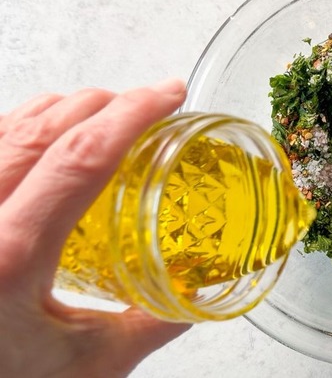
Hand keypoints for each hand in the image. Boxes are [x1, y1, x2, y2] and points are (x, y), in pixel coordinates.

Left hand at [0, 79, 190, 376]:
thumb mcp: (88, 365)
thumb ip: (150, 325)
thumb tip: (198, 295)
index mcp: (9, 256)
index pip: (80, 157)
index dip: (133, 114)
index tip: (170, 95)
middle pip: (40, 127)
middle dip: (101, 102)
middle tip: (147, 103)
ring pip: (4, 127)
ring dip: (60, 108)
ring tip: (103, 112)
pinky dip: (20, 125)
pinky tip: (44, 134)